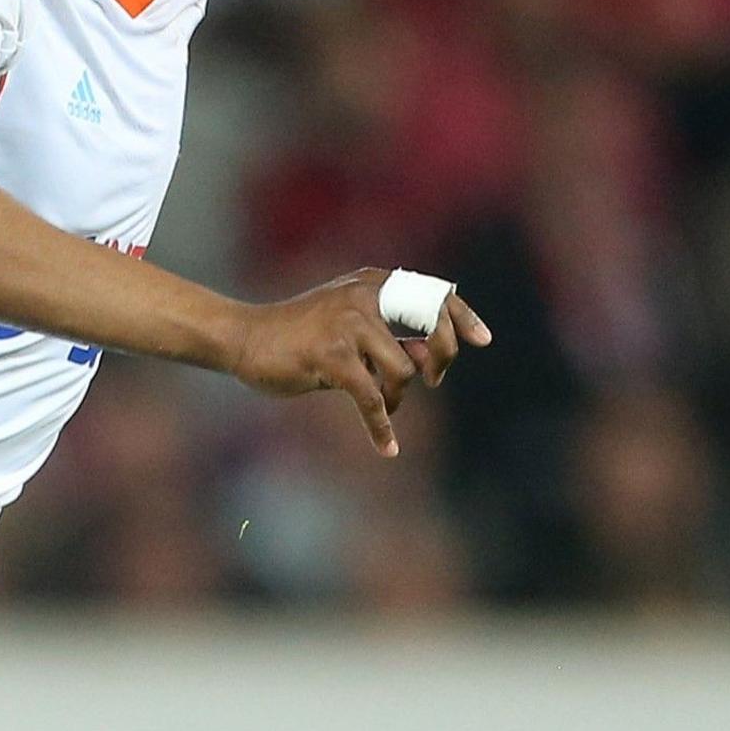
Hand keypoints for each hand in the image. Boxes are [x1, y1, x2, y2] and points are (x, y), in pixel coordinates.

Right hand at [221, 269, 495, 456]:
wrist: (246, 339)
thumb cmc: (300, 336)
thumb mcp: (348, 319)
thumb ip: (388, 329)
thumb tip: (433, 360)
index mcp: (373, 283)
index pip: (432, 293)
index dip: (461, 317)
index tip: (483, 340)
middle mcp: (365, 295)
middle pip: (430, 329)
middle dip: (440, 360)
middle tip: (433, 380)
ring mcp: (348, 323)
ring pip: (403, 370)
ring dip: (397, 395)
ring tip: (381, 402)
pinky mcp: (331, 355)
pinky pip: (372, 398)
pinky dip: (381, 427)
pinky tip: (388, 447)